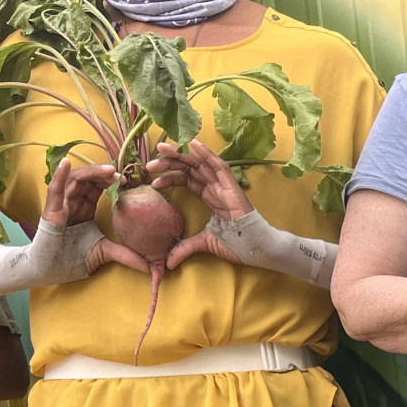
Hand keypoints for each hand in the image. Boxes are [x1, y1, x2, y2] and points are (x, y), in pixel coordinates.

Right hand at [41, 160, 148, 274]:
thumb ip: (127, 256)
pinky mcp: (51, 209)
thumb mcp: (106, 252)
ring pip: (75, 180)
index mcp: (85, 206)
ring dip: (91, 173)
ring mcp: (61, 203)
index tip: (127, 180)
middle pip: (88, 179)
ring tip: (108, 170)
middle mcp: (73, 201)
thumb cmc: (75, 256)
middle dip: (104, 174)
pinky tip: (66, 163)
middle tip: (121, 174)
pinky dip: (59, 175)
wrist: (55, 268)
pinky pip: (54, 189)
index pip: (98, 186)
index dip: (111, 181)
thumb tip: (151, 266)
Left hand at [147, 140, 253, 269]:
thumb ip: (185, 248)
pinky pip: (219, 166)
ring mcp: (224, 185)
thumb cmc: (236, 244)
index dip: (169, 176)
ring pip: (200, 163)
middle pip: (189, 167)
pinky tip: (192, 144)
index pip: (185, 179)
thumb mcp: (204, 244)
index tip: (153, 179)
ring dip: (181, 154)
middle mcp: (215, 187)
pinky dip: (206, 154)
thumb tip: (168, 262)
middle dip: (170, 162)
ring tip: (163, 148)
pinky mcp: (232, 186)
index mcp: (209, 196)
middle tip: (151, 162)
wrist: (255, 248)